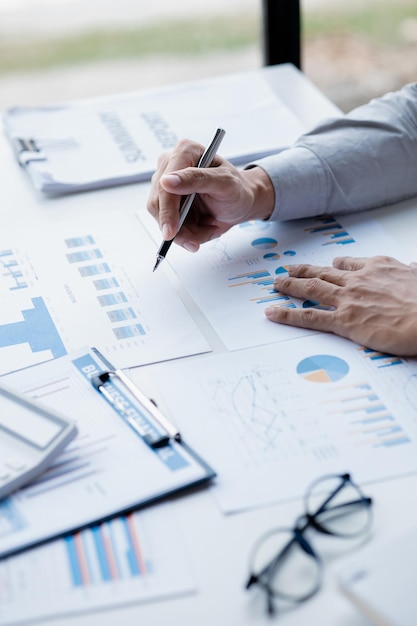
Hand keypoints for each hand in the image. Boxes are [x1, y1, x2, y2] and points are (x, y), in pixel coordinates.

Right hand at [147, 138, 273, 251]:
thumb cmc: (236, 189)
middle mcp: (170, 166)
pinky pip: (168, 226)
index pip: (164, 185)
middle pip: (157, 204)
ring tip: (207, 228)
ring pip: (161, 219)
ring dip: (184, 233)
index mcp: (184, 151)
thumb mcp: (225, 183)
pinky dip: (186, 234)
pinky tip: (202, 227)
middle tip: (196, 240)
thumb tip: (166, 181)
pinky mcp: (167, 204)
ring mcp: (166, 186)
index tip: (171, 232)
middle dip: (178, 227)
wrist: (240, 203)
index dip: (167, 210)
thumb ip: (197, 179)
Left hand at [265, 255, 416, 355]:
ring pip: (311, 289)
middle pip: (323, 272)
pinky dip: (288, 314)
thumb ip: (411, 271)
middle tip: (289, 269)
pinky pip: (309, 316)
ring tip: (276, 284)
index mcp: (378, 267)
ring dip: (290, 286)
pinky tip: (273, 313)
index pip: (349, 264)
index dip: (335, 265)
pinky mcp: (344, 320)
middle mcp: (358, 280)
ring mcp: (348, 299)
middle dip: (304, 271)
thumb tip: (413, 266)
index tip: (328, 265)